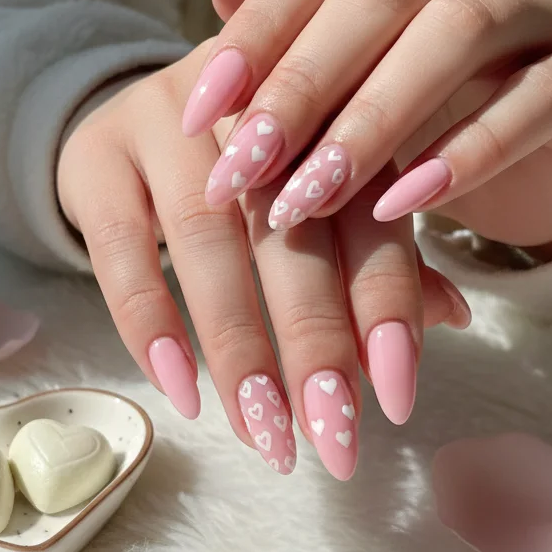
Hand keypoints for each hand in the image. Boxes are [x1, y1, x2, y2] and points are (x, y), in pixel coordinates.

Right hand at [57, 43, 469, 478]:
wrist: (132, 114)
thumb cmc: (247, 169)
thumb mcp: (317, 193)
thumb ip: (376, 251)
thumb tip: (454, 316)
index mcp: (328, 115)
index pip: (367, 213)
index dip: (384, 304)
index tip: (395, 400)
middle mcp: (253, 113)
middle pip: (290, 231)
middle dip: (315, 343)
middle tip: (333, 439)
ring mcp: (169, 127)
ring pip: (206, 242)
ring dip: (239, 348)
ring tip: (263, 432)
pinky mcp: (97, 156)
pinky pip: (120, 249)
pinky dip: (150, 324)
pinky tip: (182, 391)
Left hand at [185, 0, 551, 256]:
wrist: (525, 169)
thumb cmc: (416, 121)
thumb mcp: (343, 86)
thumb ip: (287, 39)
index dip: (255, 34)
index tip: (196, 116)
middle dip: (302, 87)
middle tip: (245, 168)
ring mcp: (543, 8)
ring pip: (457, 36)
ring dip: (374, 122)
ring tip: (314, 195)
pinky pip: (533, 102)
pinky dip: (465, 155)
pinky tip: (404, 207)